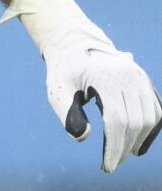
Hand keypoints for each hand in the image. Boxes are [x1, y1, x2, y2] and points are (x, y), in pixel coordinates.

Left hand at [41, 20, 161, 171]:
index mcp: (106, 79)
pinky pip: (155, 109)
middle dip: (123, 148)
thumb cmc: (64, 70)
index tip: (107, 166)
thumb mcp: (57, 88)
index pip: (116, 121)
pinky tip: (137, 143)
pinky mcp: (144, 80)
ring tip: (122, 154)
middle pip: (134, 123)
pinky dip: (150, 128)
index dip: (113, 147)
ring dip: (138, 141)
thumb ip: (67, 112)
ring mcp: (139, 77)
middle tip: (111, 163)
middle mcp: (128, 77)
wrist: (73, 44)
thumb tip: (84, 137)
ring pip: (149, 118)